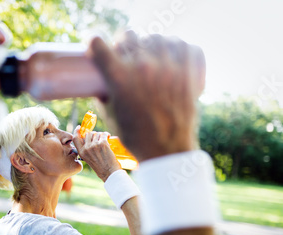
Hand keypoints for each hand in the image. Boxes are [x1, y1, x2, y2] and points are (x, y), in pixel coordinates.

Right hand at [73, 126, 120, 181]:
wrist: (109, 172)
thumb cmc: (100, 167)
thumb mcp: (88, 159)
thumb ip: (86, 149)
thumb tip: (87, 138)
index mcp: (82, 152)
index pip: (75, 138)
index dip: (76, 131)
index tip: (79, 127)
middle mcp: (87, 148)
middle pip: (88, 134)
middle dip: (93, 134)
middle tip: (98, 138)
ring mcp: (95, 145)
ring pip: (96, 133)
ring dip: (101, 135)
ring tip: (104, 140)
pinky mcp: (103, 144)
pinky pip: (103, 134)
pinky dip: (106, 135)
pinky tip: (108, 137)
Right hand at [89, 31, 205, 160]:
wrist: (167, 150)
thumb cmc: (135, 136)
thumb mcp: (110, 115)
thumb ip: (103, 95)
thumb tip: (101, 84)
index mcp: (118, 77)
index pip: (98, 43)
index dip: (96, 44)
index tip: (99, 48)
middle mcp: (142, 66)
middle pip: (128, 35)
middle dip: (124, 43)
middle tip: (127, 54)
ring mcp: (167, 66)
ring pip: (155, 36)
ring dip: (150, 43)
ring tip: (151, 56)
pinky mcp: (188, 70)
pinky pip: (182, 44)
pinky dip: (177, 47)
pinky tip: (172, 56)